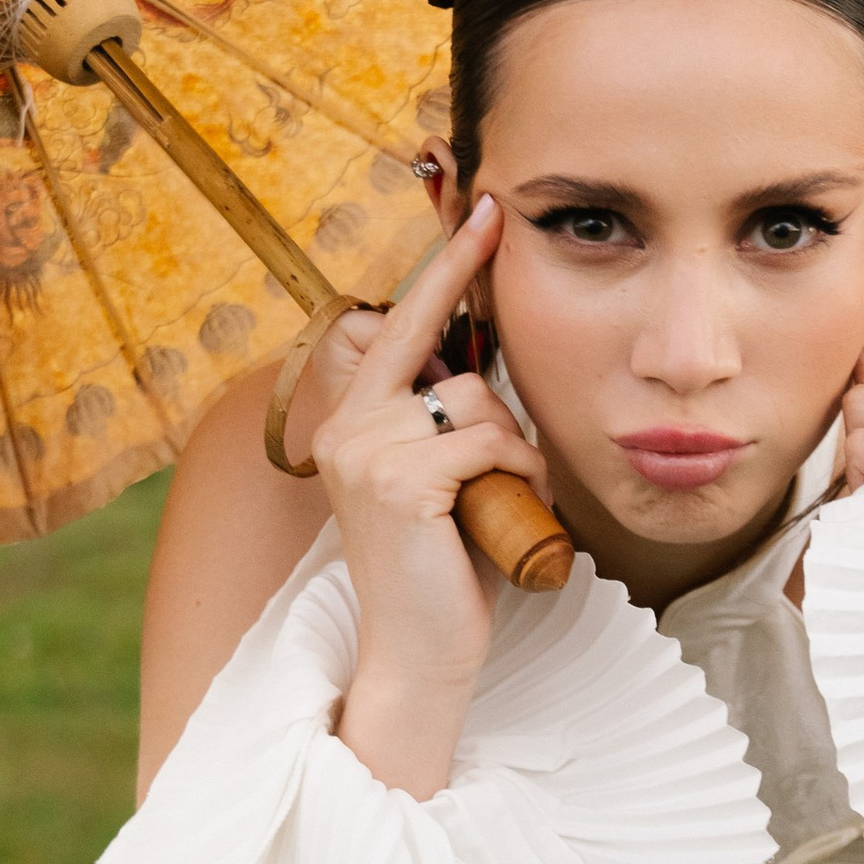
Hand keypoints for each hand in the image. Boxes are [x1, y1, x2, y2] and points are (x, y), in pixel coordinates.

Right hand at [295, 196, 556, 792]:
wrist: (419, 656)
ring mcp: (365, 450)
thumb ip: (451, 421)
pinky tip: (505, 513)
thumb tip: (487, 367)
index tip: (486, 208)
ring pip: (477, 402)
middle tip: (497, 334)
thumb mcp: (444, 480)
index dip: (447, 266)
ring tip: (500, 504)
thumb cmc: (447, 570)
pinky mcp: (398, 479)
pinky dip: (517, 471)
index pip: (401, 324)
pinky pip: (489, 440)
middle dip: (481, 351)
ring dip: (513, 449)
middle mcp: (346, 425)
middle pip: (443, 353)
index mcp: (350, 420)